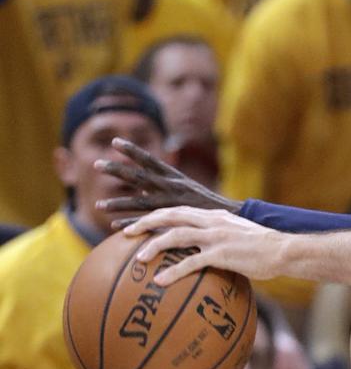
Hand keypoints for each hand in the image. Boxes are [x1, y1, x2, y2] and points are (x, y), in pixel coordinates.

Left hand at [95, 138, 241, 221]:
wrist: (236, 220)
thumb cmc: (212, 207)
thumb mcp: (190, 192)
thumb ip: (167, 188)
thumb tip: (143, 188)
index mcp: (176, 179)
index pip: (151, 160)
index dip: (132, 151)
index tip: (114, 142)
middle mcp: (173, 188)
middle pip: (141, 177)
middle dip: (118, 170)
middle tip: (96, 164)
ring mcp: (174, 204)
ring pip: (141, 202)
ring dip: (119, 203)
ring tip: (99, 204)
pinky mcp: (176, 221)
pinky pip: (150, 223)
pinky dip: (133, 224)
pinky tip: (116, 226)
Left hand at [123, 206, 288, 284]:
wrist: (284, 250)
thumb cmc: (264, 248)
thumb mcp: (239, 235)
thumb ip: (221, 237)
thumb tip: (207, 251)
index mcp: (214, 215)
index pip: (179, 209)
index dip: (157, 213)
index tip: (140, 222)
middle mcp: (211, 221)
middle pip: (171, 215)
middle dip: (145, 221)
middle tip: (126, 232)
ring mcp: (215, 237)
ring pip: (175, 236)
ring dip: (153, 245)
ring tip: (138, 258)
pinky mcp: (221, 254)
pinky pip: (190, 263)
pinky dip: (173, 272)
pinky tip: (161, 282)